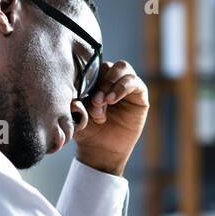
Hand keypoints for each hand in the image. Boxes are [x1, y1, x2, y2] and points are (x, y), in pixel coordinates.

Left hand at [74, 60, 147, 176]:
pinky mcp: (139, 94)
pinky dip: (122, 87)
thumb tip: (75, 100)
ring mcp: (126, 85)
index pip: (93, 65)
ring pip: (122, 67)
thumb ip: (74, 105)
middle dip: (100, 81)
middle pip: (107, 65)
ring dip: (111, 83)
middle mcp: (110, 80)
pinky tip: (112, 100)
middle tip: (95, 100)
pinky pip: (134, 81)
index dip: (87, 75)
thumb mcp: (76, 117)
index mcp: (94, 80)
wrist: (101, 150)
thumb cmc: (88, 131)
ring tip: (104, 102)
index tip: (80, 92)